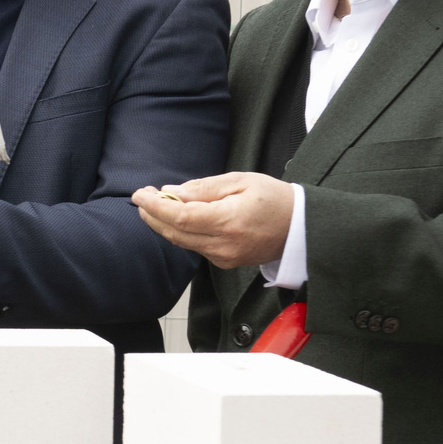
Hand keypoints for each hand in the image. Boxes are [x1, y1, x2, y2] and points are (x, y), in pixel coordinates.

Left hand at [131, 172, 293, 267]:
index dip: (155, 206)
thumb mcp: (242, 181)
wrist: (303, 228)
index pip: (180, 217)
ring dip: (163, 224)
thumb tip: (172, 192)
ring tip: (153, 204)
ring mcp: (224, 257)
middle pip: (175, 233)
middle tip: (141, 198)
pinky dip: (180, 232)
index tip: (140, 195)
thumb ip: (204, 188)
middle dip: (152, 215)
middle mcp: (224, 244)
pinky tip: (176, 217)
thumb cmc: (276, 199)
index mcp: (229, 221)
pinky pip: (195, 246)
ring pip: (182, 241)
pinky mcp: (226, 262)